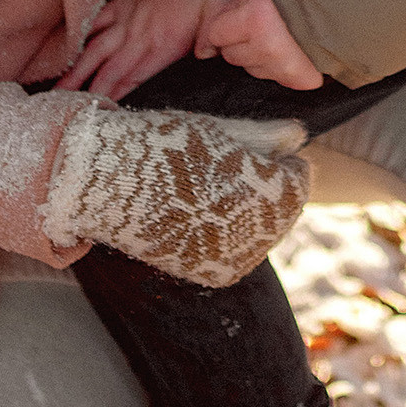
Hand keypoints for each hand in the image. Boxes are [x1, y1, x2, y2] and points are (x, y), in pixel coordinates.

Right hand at [42, 98, 310, 285]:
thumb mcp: (219, 131)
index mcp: (265, 195)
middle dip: (270, 189)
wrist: (106, 184)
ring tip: (215, 190)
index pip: (298, 181)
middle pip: (284, 211)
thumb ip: (266, 136)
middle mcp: (255, 236)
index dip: (283, 161)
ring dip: (253, 213)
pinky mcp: (210, 275)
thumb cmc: (165, 147)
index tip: (263, 152)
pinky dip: (231, 234)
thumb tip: (299, 136)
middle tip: (235, 170)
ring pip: (263, 234)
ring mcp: (232, 260)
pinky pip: (238, 253)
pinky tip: (205, 213)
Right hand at [57, 0, 235, 101]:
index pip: (130, 78)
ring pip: (95, 47)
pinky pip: (96, 18)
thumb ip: (212, 38)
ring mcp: (126, 18)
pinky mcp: (121, 1)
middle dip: (85, 90)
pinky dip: (80, 31)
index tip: (94, 112)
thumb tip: (208, 53)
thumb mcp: (217, 16)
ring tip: (58, 88)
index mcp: (160, 45)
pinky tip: (62, 45)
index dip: (112, 96)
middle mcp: (137, 35)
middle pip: (106, 68)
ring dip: (76, 69)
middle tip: (63, 109)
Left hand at [196, 0, 323, 90]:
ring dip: (259, 57)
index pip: (216, 35)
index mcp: (255, 19)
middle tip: (258, 28)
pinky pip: (277, 80)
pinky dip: (281, 69)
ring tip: (278, 39)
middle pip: (232, 56)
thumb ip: (242, 0)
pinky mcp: (302, 80)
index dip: (221, 28)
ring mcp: (285, 67)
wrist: (346, 3)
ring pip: (253, 70)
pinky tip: (292, 52)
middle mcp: (267, 48)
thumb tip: (224, 21)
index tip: (227, 27)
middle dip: (239, 42)